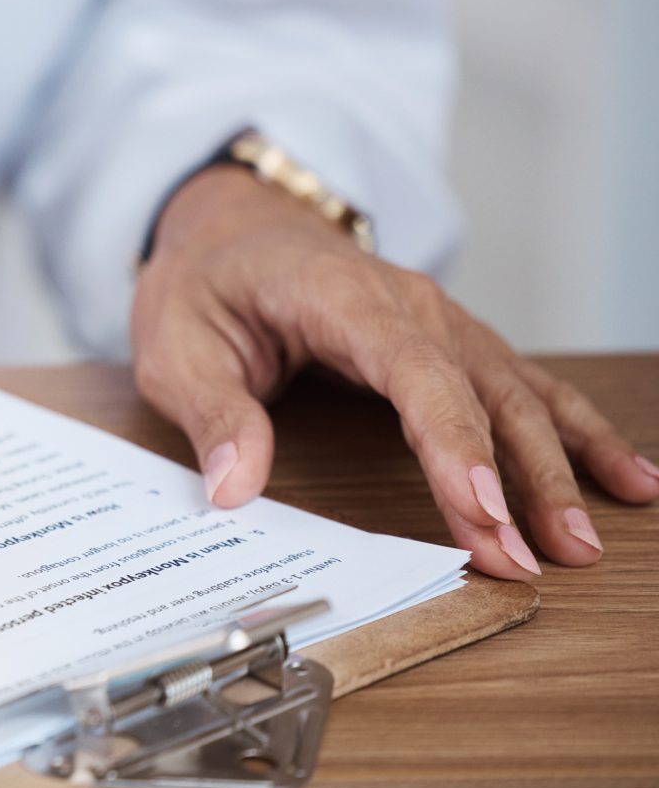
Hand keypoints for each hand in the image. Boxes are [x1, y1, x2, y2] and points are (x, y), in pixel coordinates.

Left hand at [132, 167, 658, 579]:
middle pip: (477, 392)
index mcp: (339, 296)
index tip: (482, 510)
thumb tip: (232, 487)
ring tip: (583, 541)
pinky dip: (577, 430)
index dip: (452, 444)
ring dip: (556, 467)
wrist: (227, 228)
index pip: (412, 372)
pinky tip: (627, 477)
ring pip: (514, 393)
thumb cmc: (202, 287)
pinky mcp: (450, 341)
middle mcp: (407, 303)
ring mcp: (438, 320)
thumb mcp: (174, 346)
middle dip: (515, 479)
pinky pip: (524, 385)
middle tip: (536, 559)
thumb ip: (212, 413)